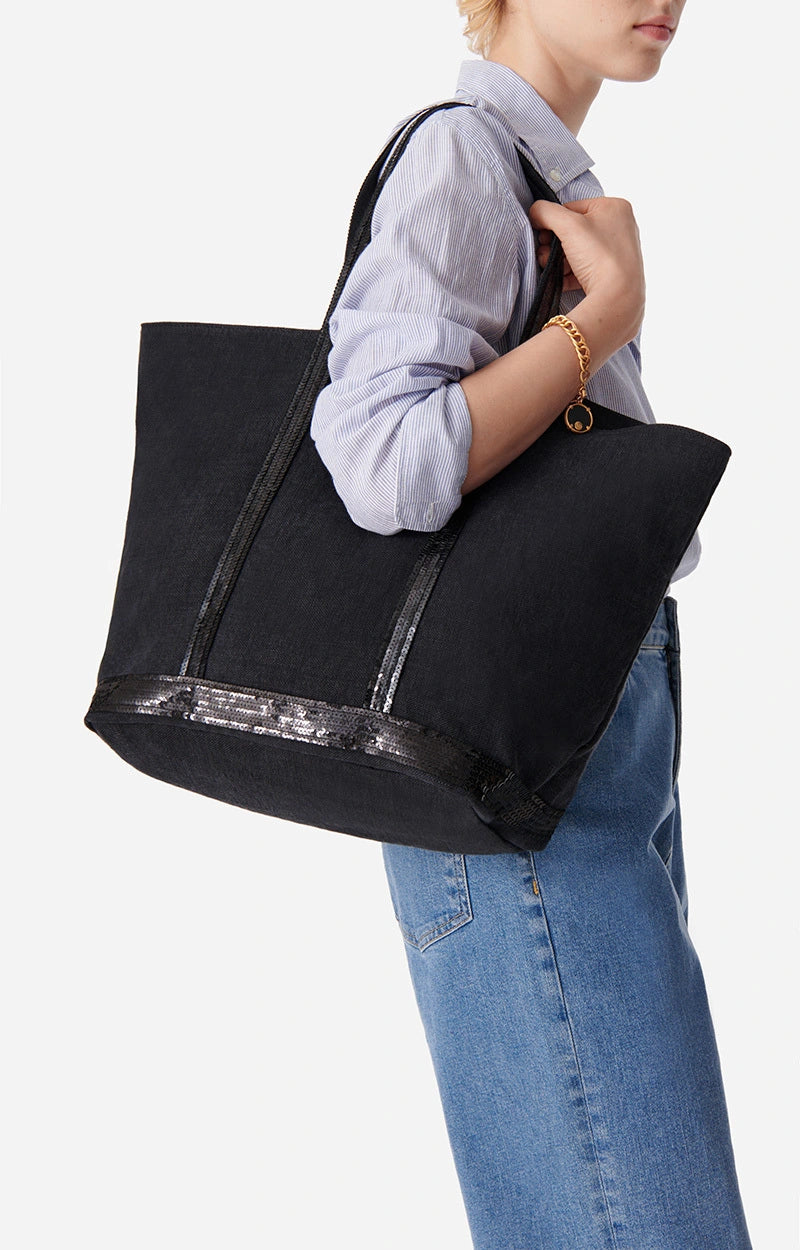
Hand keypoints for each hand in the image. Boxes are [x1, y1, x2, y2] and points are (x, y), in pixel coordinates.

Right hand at [529, 196, 645, 340]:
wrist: (616, 298)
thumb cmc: (599, 256)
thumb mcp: (568, 225)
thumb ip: (546, 212)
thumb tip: (535, 212)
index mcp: (616, 207)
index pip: (573, 208)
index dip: (554, 222)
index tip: (543, 236)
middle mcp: (621, 227)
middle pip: (574, 230)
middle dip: (554, 244)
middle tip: (544, 254)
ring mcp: (618, 252)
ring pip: (578, 251)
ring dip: (559, 259)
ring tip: (549, 267)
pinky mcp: (612, 274)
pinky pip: (585, 268)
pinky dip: (570, 273)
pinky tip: (560, 279)